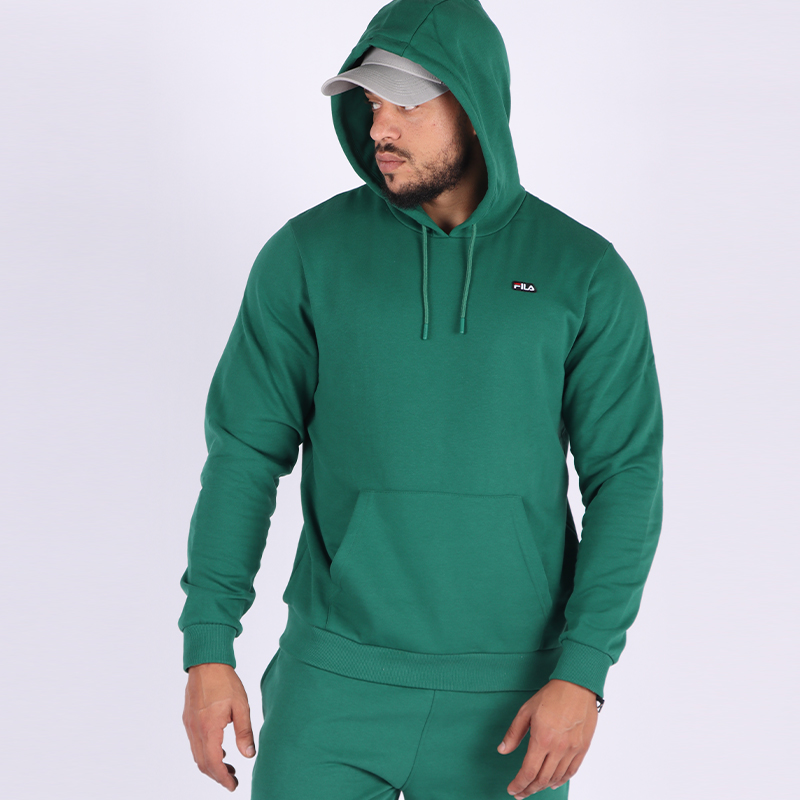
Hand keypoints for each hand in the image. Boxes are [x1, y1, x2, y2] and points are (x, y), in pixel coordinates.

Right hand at [182, 663, 255, 791]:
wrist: (207, 663)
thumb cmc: (225, 681)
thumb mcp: (241, 706)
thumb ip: (244, 732)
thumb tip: (248, 755)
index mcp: (209, 728)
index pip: (214, 762)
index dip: (223, 778)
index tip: (233, 785)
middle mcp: (195, 730)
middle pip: (203, 763)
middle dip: (217, 775)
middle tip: (232, 779)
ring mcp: (189, 725)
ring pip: (197, 755)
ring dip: (211, 765)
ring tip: (228, 766)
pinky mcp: (188, 719)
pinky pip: (195, 743)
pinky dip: (205, 752)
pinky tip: (219, 749)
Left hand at [497, 679, 597, 796]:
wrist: (577, 685)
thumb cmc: (551, 695)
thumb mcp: (526, 710)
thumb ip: (514, 733)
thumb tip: (502, 749)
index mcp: (542, 739)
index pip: (528, 772)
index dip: (519, 784)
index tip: (512, 789)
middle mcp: (558, 748)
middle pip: (542, 779)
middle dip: (529, 789)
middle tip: (520, 793)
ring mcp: (572, 750)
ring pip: (556, 778)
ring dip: (543, 786)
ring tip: (533, 787)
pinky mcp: (583, 748)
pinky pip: (572, 771)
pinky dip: (561, 780)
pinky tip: (553, 783)